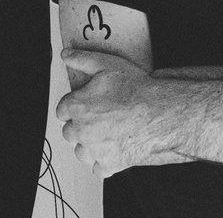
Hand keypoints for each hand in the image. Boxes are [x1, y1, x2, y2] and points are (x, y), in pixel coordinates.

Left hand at [56, 48, 192, 177]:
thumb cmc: (136, 89)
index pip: (62, 110)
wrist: (160, 112)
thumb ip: (83, 59)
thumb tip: (66, 55)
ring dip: (89, 144)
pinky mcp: (108, 164)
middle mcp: (81, 131)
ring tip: (108, 131)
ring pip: (81, 151)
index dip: (76, 105)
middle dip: (81, 125)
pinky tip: (115, 146)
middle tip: (100, 116)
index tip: (88, 103)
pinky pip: (98, 167)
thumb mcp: (108, 64)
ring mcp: (94, 150)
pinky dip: (104, 160)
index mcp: (77, 106)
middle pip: (69, 132)